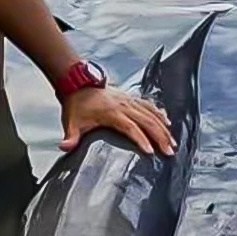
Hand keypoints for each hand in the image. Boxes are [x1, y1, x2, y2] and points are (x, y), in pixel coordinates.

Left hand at [59, 87, 175, 155]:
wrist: (78, 84)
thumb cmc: (77, 105)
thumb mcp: (72, 122)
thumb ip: (71, 136)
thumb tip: (64, 147)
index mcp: (111, 112)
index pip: (130, 127)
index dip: (141, 139)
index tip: (150, 151)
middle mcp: (124, 105)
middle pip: (147, 121)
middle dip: (160, 137)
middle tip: (169, 151)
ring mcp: (129, 100)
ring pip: (152, 114)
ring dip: (164, 128)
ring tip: (172, 142)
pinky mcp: (131, 98)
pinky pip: (149, 105)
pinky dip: (159, 113)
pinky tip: (168, 122)